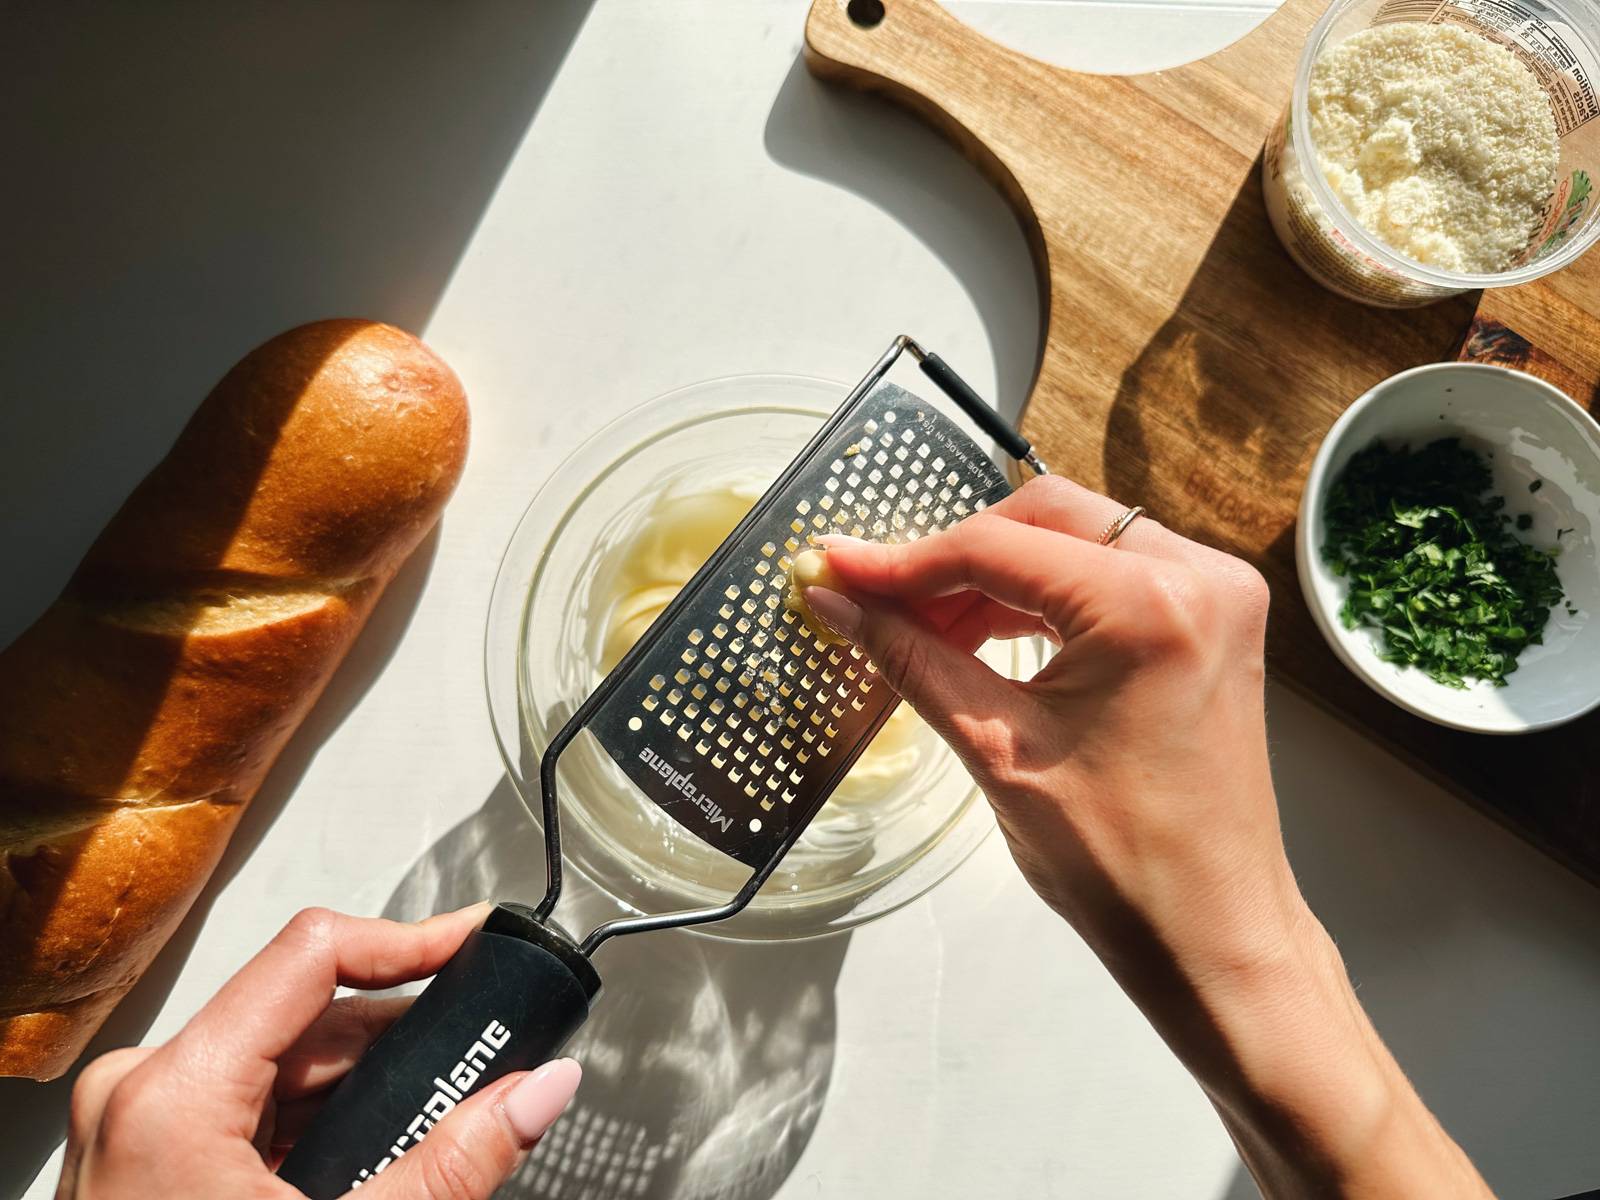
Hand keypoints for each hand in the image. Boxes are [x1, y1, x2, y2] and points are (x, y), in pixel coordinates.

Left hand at [58, 905, 580, 1199]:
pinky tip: (371, 1158)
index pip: (313, 954)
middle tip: (482, 1054)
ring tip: (437, 1119)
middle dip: (403, 1040)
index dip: (408, 940)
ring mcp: (138, 1123)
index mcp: (172, 1096)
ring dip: (366, 1085)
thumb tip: (540, 1090)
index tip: (475, 941)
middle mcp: (142, 1091)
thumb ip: (455, 1163)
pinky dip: (321, 1120)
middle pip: (305, 1015)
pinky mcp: (148, 1153)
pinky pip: (252, 1102)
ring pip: (283, 1060)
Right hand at [804, 475, 1491, 1198]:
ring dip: (994, 575)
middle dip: (951, 557)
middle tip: (877, 600)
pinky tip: (984, 633)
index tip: (835, 566)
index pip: (996, 548)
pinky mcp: (1212, 617)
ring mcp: (1215, 592)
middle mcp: (1196, 575)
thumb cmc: (1119, 863)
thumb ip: (912, 659)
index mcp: (1148, 605)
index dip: (903, 561)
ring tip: (922, 628)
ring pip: (1075, 538)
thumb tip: (836, 599)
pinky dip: (1043, 595)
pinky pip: (1109, 572)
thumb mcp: (998, 750)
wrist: (1214, 930)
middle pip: (1041, 517)